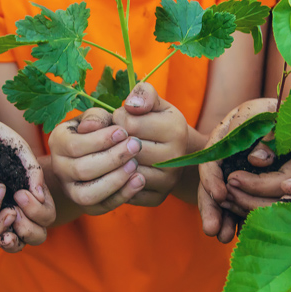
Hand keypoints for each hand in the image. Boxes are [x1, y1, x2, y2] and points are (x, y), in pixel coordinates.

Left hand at [0, 113, 56, 249]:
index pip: (46, 217)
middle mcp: (18, 207)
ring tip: (3, 231)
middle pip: (37, 236)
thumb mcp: (17, 148)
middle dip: (29, 229)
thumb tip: (40, 196)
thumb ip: (32, 169)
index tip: (20, 196)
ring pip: (16, 243)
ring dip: (14, 240)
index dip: (38, 213)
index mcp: (31, 193)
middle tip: (14, 213)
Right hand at [48, 107, 145, 214]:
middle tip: (136, 146)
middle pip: (82, 170)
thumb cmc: (97, 131)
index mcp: (58, 142)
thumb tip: (93, 126)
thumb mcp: (95, 118)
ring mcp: (70, 190)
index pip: (75, 145)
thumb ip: (95, 117)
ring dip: (116, 179)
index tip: (124, 132)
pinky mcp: (86, 206)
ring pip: (88, 194)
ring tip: (135, 164)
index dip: (101, 140)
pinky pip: (102, 207)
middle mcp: (59, 168)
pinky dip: (122, 195)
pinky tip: (139, 180)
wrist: (93, 154)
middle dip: (113, 158)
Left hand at [113, 82, 188, 205]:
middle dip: (113, 140)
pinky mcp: (158, 198)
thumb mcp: (154, 102)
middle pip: (124, 148)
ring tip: (116, 151)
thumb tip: (131, 105)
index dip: (118, 118)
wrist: (177, 154)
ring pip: (124, 171)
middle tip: (116, 136)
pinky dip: (117, 181)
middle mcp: (175, 158)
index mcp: (175, 129)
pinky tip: (117, 170)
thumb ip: (143, 93)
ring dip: (113, 161)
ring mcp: (168, 181)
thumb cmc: (158, 122)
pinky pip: (126, 192)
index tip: (123, 119)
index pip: (127, 122)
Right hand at [198, 98, 279, 242]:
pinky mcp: (247, 182)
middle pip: (212, 181)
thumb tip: (256, 160)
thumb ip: (266, 135)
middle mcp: (227, 151)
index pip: (212, 157)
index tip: (221, 195)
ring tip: (223, 237)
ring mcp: (235, 168)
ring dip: (222, 217)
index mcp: (228, 131)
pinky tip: (235, 234)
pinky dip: (236, 217)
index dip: (212, 177)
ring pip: (223, 195)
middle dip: (211, 206)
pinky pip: (238, 201)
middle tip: (212, 229)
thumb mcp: (277, 117)